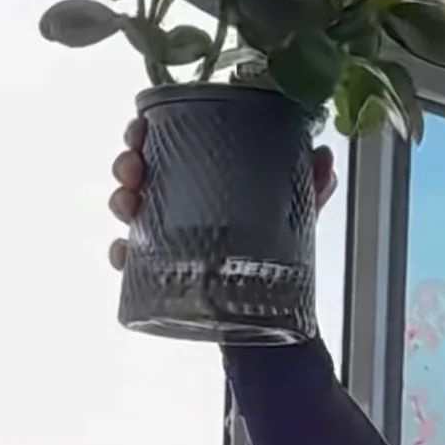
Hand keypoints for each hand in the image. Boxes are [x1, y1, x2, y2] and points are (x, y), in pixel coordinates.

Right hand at [108, 117, 336, 270]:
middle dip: (126, 163)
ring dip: (120, 200)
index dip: (144, 130)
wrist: (270, 315)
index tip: (141, 129)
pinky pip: (129, 260)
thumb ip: (311, 187)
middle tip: (133, 169)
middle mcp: (176, 201)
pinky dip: (120, 254)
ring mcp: (162, 237)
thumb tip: (324, 155)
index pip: (164, 141)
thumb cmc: (276, 252)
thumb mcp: (295, 215)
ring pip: (127, 209)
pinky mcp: (157, 273)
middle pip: (137, 171)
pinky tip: (123, 252)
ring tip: (129, 205)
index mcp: (202, 175)